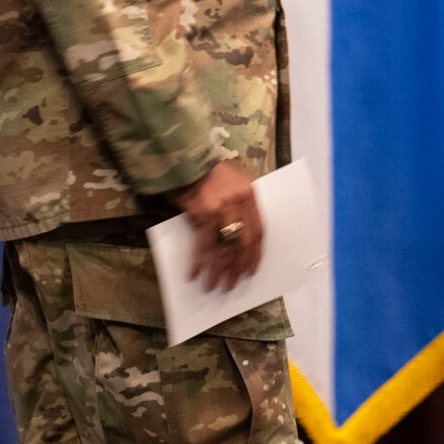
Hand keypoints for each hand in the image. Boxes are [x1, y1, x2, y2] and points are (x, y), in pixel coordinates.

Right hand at [172, 159, 263, 291]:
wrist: (184, 157)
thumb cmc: (206, 171)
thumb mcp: (231, 183)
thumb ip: (237, 206)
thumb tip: (234, 239)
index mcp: (249, 194)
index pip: (259, 230)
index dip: (255, 253)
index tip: (251, 270)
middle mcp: (239, 202)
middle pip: (244, 243)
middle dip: (238, 267)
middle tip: (232, 283)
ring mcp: (221, 209)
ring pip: (225, 248)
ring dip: (220, 270)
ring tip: (215, 286)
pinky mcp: (202, 214)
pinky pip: (203, 245)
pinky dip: (199, 262)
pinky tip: (194, 275)